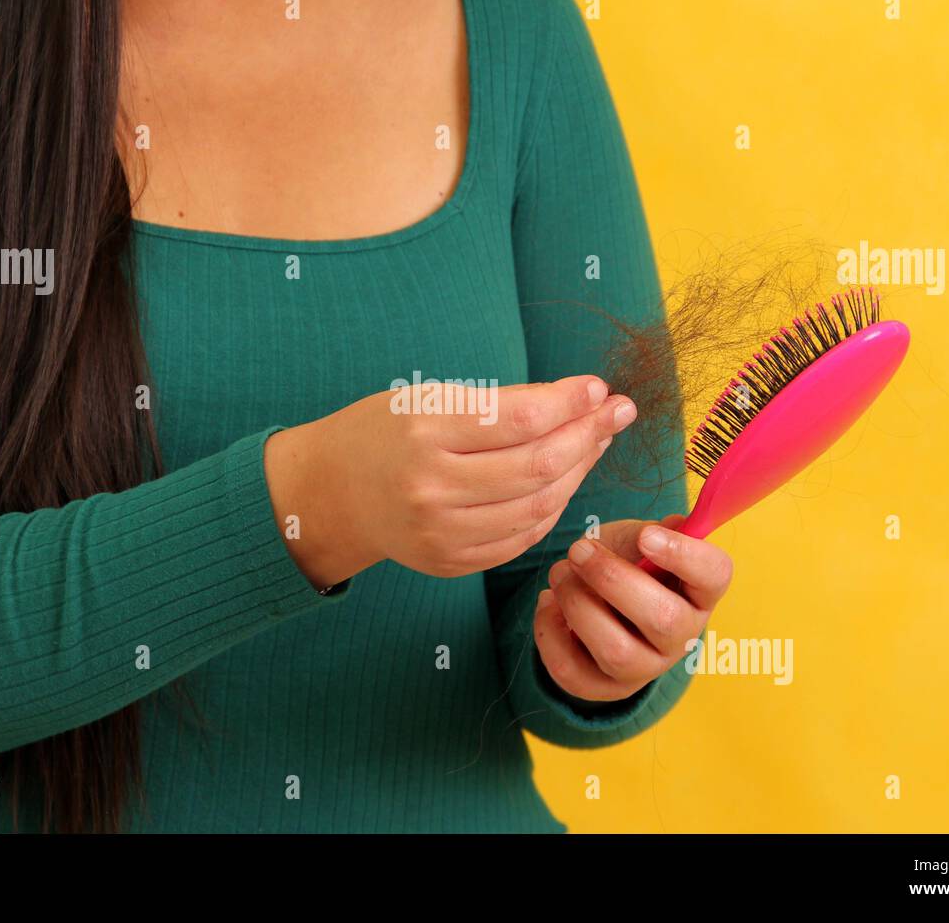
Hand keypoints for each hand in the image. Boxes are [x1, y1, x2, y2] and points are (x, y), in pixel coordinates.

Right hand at [264, 375, 638, 585]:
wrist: (331, 493)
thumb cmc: (385, 432)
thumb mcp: (428, 399)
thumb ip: (500, 404)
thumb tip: (581, 399)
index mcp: (425, 434)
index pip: (520, 419)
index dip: (570, 403)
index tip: (598, 387)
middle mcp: (433, 489)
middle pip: (538, 466)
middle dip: (589, 435)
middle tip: (617, 412)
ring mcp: (442, 533)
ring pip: (540, 506)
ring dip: (579, 471)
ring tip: (595, 441)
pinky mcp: (451, 562)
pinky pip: (522, 537)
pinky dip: (553, 507)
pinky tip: (566, 479)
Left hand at [534, 515, 732, 701]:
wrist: (597, 596)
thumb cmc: (627, 563)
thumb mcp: (636, 537)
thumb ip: (650, 532)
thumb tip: (671, 526)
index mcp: (699, 591)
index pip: (714, 575)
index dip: (684, 556)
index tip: (647, 536)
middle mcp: (682, 636)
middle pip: (663, 619)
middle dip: (610, 578)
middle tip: (577, 550)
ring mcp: (646, 668)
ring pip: (617, 652)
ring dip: (577, 605)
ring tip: (559, 575)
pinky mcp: (606, 688)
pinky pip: (574, 674)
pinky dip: (550, 633)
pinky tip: (549, 603)